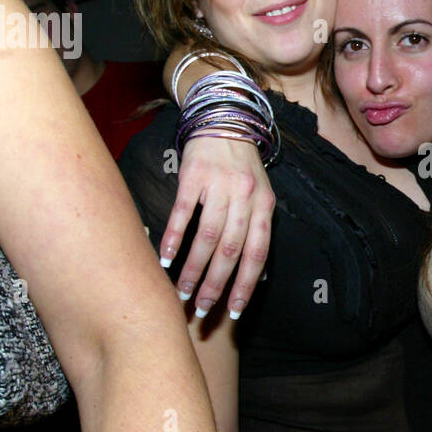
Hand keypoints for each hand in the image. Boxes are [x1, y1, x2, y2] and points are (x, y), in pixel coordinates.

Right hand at [162, 136, 273, 318]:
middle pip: (231, 250)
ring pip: (207, 236)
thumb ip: (257, 232)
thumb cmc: (241, 167)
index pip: (257, 253)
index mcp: (265, 205)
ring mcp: (219, 186)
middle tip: (202, 309)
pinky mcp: (194, 176)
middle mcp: (245, 197)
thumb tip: (257, 277)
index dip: (246, 285)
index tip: (234, 311)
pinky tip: (166, 259)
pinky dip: (174, 238)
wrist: (223, 120)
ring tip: (183, 291)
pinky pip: (183, 213)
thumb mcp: (260, 196)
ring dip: (193, 268)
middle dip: (216, 284)